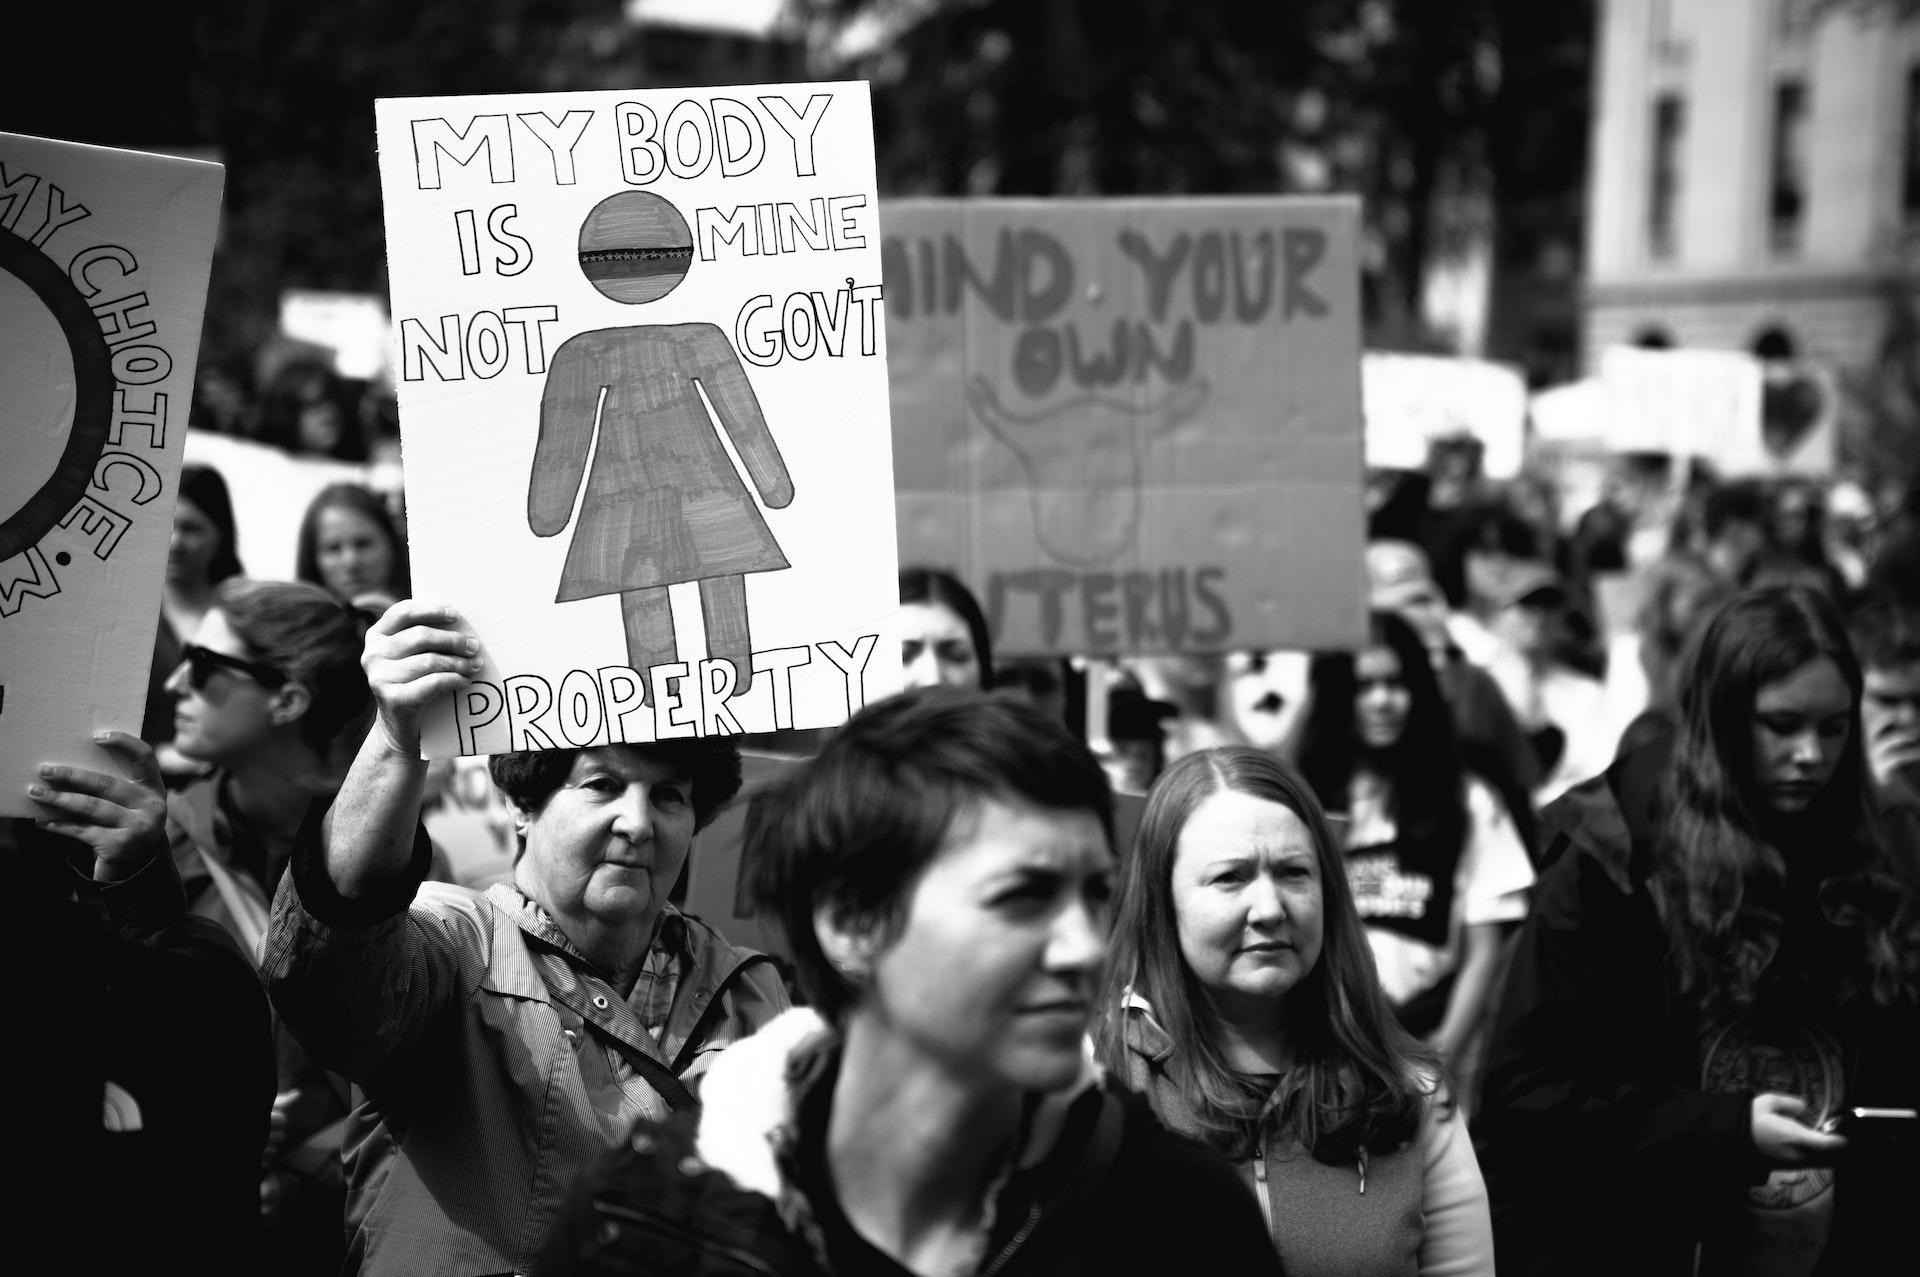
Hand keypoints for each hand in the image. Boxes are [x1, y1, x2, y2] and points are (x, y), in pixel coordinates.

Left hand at [27, 731, 169, 883]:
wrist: (135, 867)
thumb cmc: (124, 824)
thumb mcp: (129, 803)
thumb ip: (114, 786)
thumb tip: (69, 767)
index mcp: (154, 788)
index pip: (144, 757)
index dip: (124, 743)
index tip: (97, 737)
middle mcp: (151, 806)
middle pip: (107, 784)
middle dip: (72, 776)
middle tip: (45, 770)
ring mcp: (137, 827)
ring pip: (91, 807)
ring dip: (59, 799)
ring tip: (35, 792)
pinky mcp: (119, 846)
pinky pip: (82, 830)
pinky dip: (59, 825)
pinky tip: (42, 820)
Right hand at [361, 600, 484, 755]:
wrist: (400, 726)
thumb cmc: (414, 682)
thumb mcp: (412, 655)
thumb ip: (425, 638)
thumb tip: (464, 626)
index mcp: (377, 635)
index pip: (403, 612)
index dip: (431, 610)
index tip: (455, 615)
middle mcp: (373, 654)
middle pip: (421, 636)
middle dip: (453, 640)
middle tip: (474, 647)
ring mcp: (379, 677)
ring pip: (429, 661)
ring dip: (458, 663)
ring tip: (474, 666)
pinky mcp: (392, 699)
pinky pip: (432, 683)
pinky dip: (453, 680)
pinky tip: (464, 681)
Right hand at [1751, 1093, 1847, 1166]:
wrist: (1731, 1140)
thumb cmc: (1749, 1120)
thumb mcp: (1767, 1101)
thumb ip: (1790, 1102)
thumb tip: (1803, 1106)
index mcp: (1795, 1137)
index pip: (1829, 1145)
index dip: (1844, 1141)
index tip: (1848, 1133)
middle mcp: (1799, 1154)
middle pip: (1833, 1158)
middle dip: (1842, 1149)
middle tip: (1843, 1135)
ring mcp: (1795, 1164)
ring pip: (1825, 1163)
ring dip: (1832, 1154)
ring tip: (1830, 1139)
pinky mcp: (1790, 1168)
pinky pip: (1813, 1164)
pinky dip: (1821, 1157)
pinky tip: (1815, 1145)